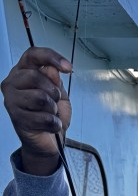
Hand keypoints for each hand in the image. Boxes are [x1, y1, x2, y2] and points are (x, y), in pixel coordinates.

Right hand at [1, 47, 71, 172]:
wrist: (49, 140)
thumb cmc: (51, 115)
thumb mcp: (59, 93)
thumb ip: (55, 80)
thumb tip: (52, 70)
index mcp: (23, 72)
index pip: (33, 55)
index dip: (51, 57)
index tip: (68, 67)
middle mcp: (13, 83)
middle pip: (36, 77)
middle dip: (53, 91)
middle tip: (54, 101)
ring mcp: (12, 100)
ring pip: (40, 97)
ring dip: (53, 109)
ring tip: (50, 114)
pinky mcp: (16, 118)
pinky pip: (44, 118)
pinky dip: (54, 123)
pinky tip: (50, 125)